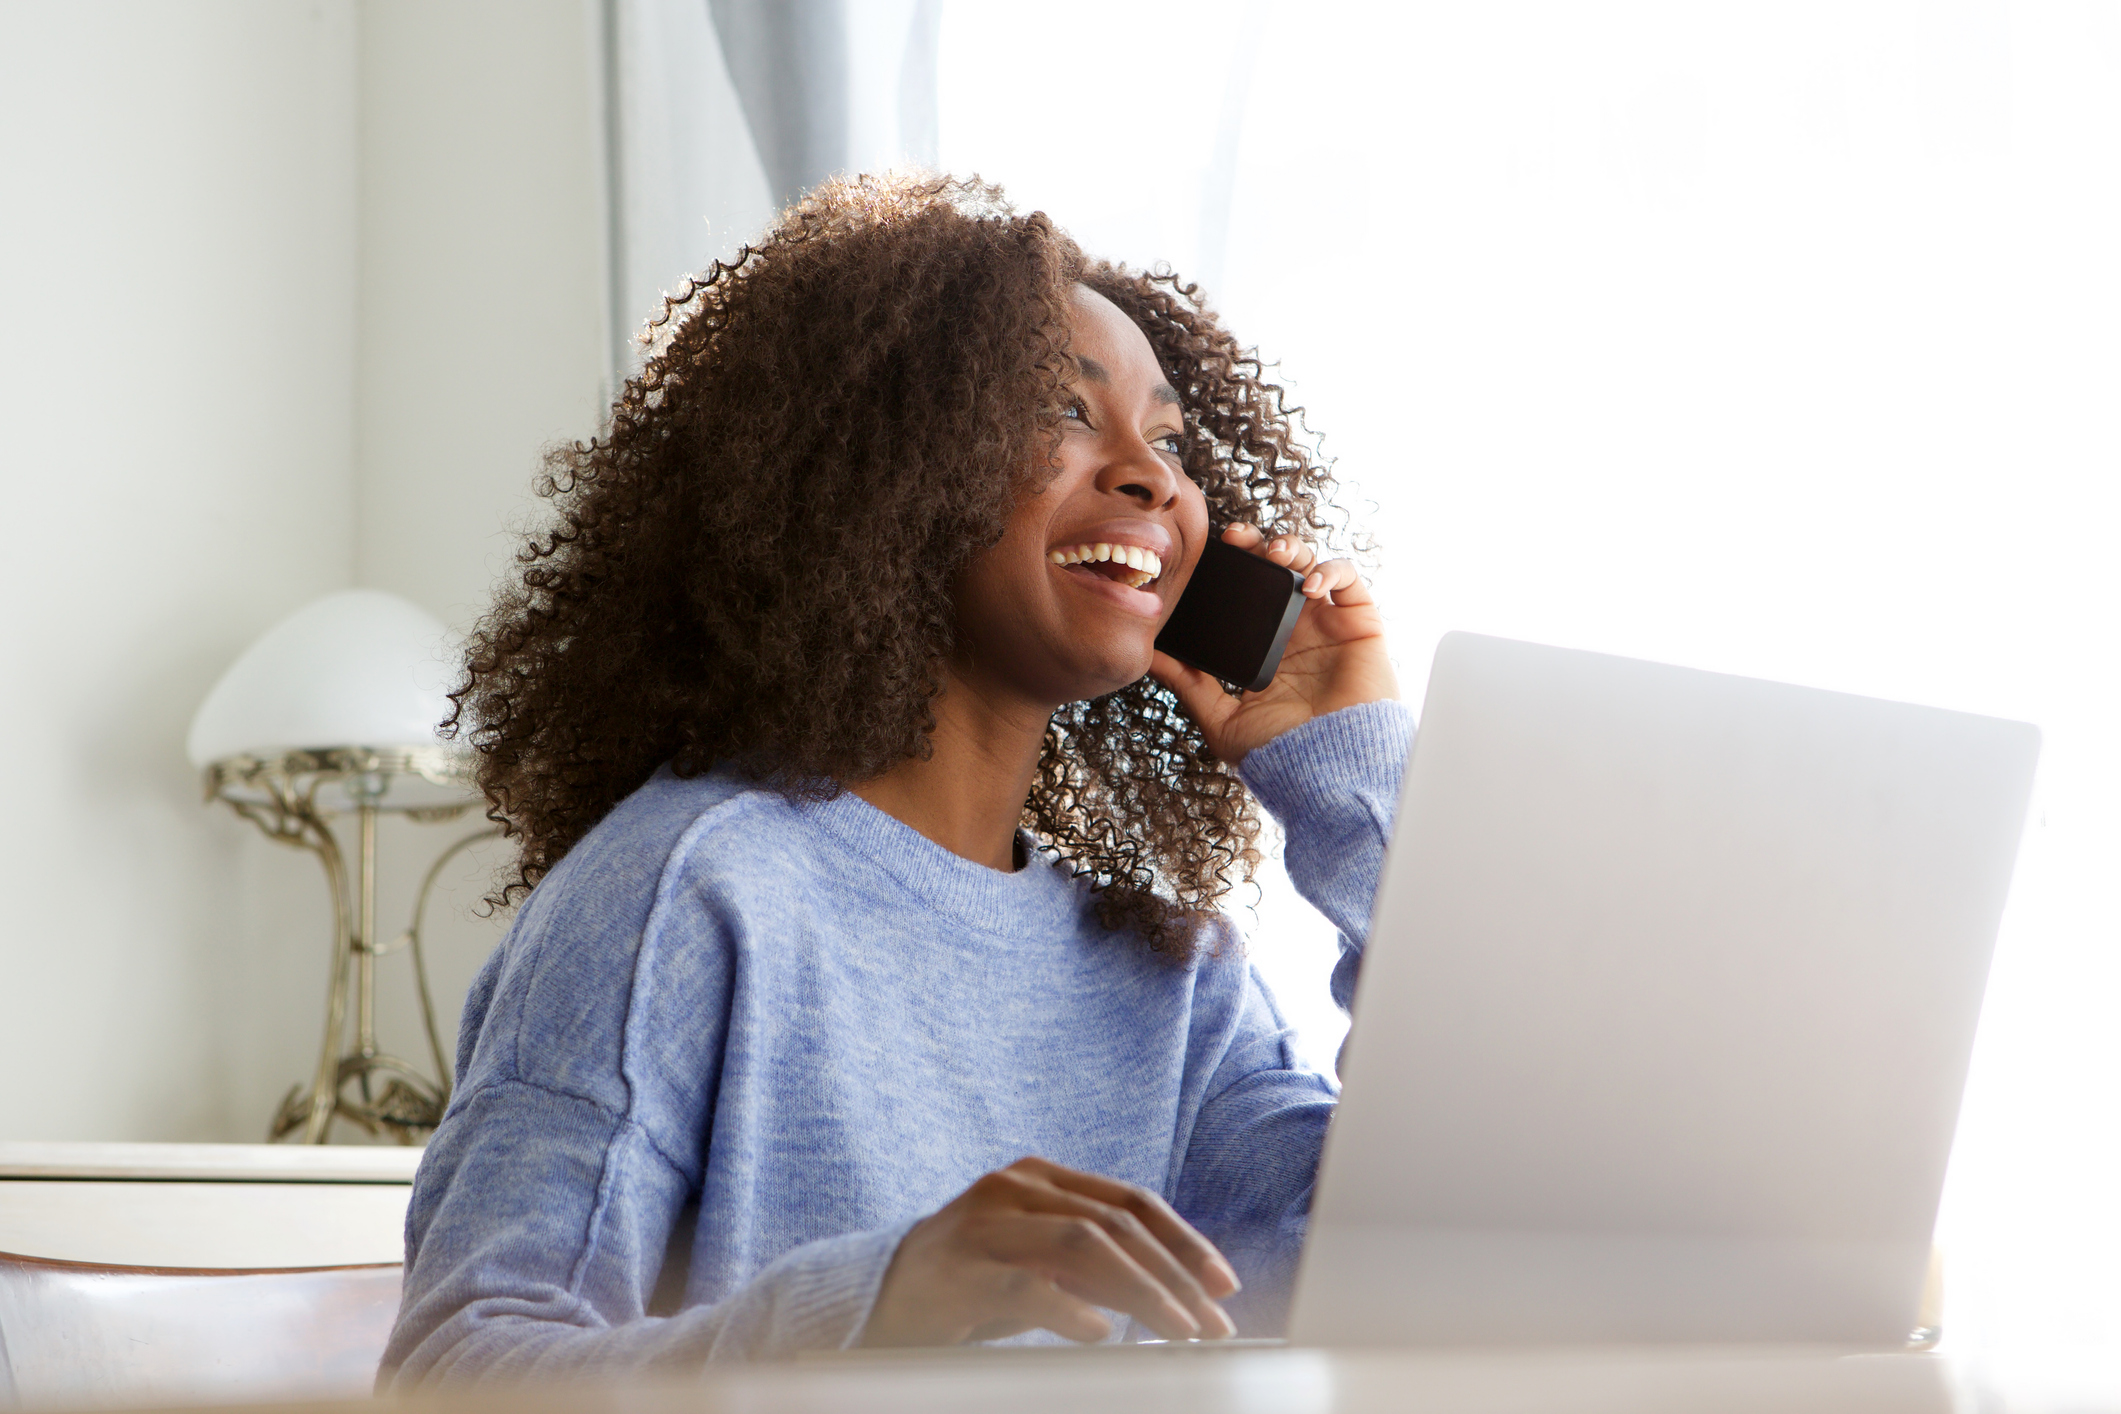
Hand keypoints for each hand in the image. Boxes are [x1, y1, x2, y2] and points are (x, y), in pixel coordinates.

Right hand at [860, 1156, 1240, 1346]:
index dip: (1184, 1240)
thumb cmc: (970, 1284)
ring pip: (1083, 1243)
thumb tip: (1178, 1294)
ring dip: (1141, 1290)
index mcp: (1041, 1178)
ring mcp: (983, 1223)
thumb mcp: (1039, 1265)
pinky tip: (1099, 1332)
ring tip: (1176, 1329)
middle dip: (1174, 1276)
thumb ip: (1094, 1265)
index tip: (1223, 1284)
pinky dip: (1069, 1308)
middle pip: (1116, 1224)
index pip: (1130, 1201)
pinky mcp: (956, 1270)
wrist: (875, 1299)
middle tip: (1211, 1324)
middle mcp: (1015, 1188)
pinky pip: (1024, 1284)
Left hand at [1150, 524, 1398, 764]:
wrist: (1327, 770)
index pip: (1246, 595)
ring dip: (1291, 548)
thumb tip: (1147, 656)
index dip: (1231, 570)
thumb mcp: (1220, 717)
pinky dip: (1330, 569)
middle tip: (1237, 540)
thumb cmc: (1282, 754)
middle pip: (1276, 570)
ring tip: (1275, 554)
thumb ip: (1187, 683)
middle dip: (1256, 546)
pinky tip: (1310, 583)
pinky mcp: (1359, 623)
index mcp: (1265, 648)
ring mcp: (1328, 624)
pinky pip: (1349, 579)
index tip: (1207, 555)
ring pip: (1310, 565)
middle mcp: (1296, 631)